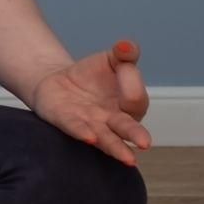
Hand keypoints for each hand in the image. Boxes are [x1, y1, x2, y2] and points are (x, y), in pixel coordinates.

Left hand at [29, 39, 152, 165]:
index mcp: (128, 105)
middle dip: (136, 135)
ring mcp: (91, 124)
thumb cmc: (91, 75)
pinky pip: (75, 129)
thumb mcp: (110, 59)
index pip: (136, 99)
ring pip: (106, 138)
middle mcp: (112, 120)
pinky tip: (89, 137)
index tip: (123, 66)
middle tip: (145, 143)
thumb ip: (124, 54)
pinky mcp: (67, 122)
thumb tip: (127, 45)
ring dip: (115, 147)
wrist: (57, 81)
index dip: (131, 82)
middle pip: (128, 128)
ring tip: (127, 158)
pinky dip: (82, 132)